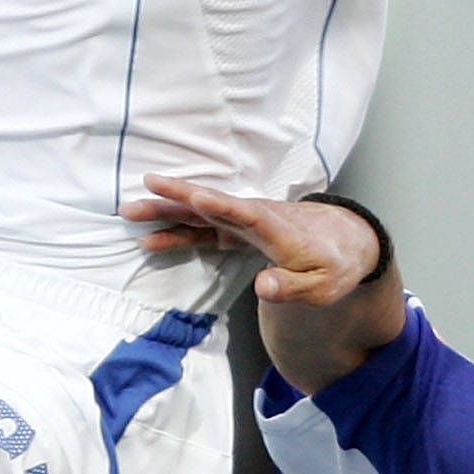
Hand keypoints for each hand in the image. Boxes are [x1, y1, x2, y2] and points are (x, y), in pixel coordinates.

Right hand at [124, 176, 382, 304]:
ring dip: (167, 210)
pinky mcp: (236, 231)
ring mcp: (242, 223)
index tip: (199, 196)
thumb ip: (293, 287)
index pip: (249, 215)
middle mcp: (256, 218)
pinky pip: (201, 229)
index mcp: (279, 230)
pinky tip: (151, 238)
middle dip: (180, 196)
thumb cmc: (334, 264)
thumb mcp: (324, 286)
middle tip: (146, 186)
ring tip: (130, 210)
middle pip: (213, 205)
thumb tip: (263, 287)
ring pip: (200, 213)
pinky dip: (177, 231)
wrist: (343, 241)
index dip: (224, 206)